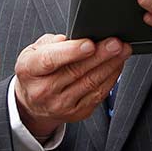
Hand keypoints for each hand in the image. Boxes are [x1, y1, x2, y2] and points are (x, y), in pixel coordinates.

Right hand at [13, 33, 129, 138]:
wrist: (32, 103)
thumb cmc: (36, 71)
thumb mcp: (33, 51)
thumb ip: (51, 42)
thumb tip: (73, 38)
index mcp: (29, 70)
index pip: (50, 60)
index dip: (71, 52)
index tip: (90, 44)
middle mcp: (44, 90)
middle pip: (76, 71)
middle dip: (100, 55)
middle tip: (115, 43)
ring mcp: (61, 104)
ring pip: (90, 83)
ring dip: (110, 65)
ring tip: (122, 51)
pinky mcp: (77, 112)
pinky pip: (98, 95)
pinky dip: (111, 78)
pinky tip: (117, 65)